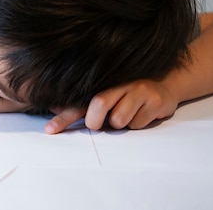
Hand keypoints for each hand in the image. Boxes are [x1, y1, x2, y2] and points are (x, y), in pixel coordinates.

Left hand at [44, 79, 179, 133]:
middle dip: (96, 121)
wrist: (163, 87)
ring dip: (121, 124)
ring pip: (120, 119)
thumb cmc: (127, 94)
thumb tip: (53, 107)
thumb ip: (81, 104)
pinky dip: (138, 124)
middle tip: (100, 123)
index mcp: (102, 84)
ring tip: (127, 115)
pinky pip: (138, 124)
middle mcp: (118, 84)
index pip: (78, 103)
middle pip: (99, 104)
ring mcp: (137, 90)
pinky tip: (143, 114)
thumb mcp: (105, 95)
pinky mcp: (154, 100)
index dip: (64, 117)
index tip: (50, 129)